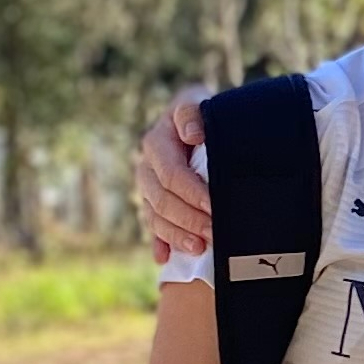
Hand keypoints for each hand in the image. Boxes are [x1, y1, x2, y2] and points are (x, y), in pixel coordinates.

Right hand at [136, 96, 212, 264]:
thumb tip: (193, 134)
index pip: (172, 171)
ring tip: (200, 248)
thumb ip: (194, 114)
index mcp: (161, 136)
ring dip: (177, 234)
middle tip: (215, 232)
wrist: (205, 125)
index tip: (214, 205)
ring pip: (155, 214)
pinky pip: (152, 226)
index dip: (192, 191)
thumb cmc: (211, 115)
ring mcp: (148, 183)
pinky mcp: (151, 202)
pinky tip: (165, 258)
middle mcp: (149, 160)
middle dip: (190, 217)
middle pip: (163, 197)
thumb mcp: (204, 105)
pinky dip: (160, 243)